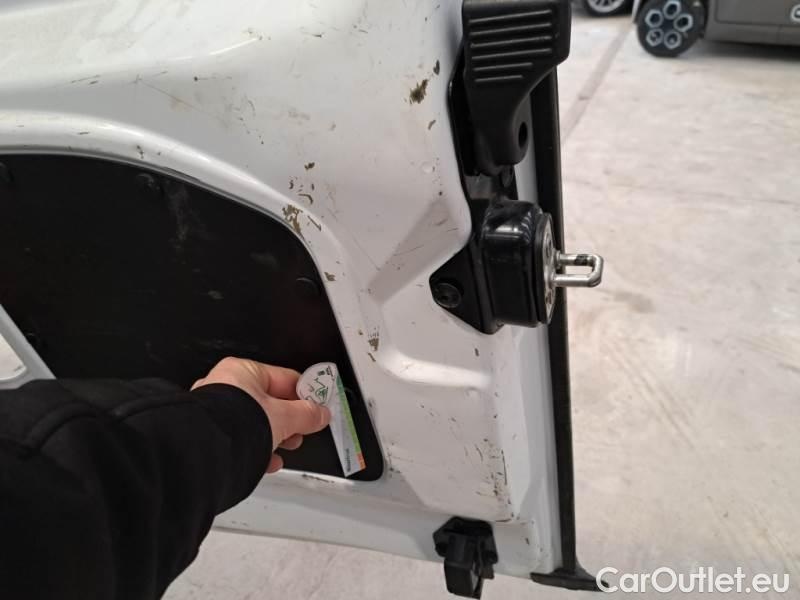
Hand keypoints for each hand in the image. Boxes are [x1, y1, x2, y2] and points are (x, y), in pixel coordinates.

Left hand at [192, 357, 330, 472]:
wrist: (206, 455)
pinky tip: (269, 460)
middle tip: (303, 429)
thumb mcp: (284, 418)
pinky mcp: (211, 434)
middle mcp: (225, 386)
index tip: (318, 406)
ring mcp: (215, 411)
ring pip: (255, 422)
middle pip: (270, 401)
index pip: (285, 378)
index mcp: (242, 372)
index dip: (305, 394)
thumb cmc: (236, 425)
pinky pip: (240, 438)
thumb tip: (321, 414)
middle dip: (290, 420)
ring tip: (287, 446)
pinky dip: (257, 448)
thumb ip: (307, 415)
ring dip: (275, 436)